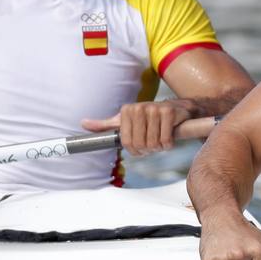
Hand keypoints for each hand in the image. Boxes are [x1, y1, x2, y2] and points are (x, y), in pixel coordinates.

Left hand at [81, 98, 196, 156]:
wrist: (177, 108)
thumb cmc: (149, 118)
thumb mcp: (125, 120)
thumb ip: (105, 125)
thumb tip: (83, 123)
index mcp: (127, 111)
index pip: (127, 143)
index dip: (135, 151)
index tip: (141, 149)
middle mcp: (139, 108)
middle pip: (140, 144)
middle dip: (148, 150)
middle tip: (153, 145)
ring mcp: (155, 109)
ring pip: (153, 143)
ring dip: (159, 148)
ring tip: (161, 141)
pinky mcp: (169, 112)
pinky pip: (166, 140)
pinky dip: (168, 144)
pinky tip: (169, 138)